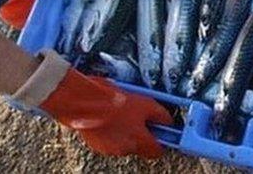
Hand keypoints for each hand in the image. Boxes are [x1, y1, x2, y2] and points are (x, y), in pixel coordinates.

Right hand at [41, 67, 172, 158]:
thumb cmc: (114, 102)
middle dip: (142, 134)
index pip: (156, 151)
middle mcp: (125, 149)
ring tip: (122, 112)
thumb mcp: (145, 102)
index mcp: (139, 141)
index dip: (161, 141)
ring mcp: (109, 148)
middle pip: (140, 146)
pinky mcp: (97, 143)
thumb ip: (160, 115)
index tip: (162, 132)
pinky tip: (110, 116)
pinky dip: (112, 130)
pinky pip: (110, 138)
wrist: (85, 102)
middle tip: (141, 117)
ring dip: (126, 131)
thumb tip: (168, 121)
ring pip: (124, 142)